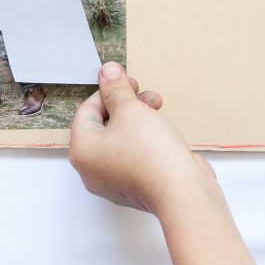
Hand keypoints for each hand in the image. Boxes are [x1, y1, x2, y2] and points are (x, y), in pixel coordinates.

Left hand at [69, 61, 216, 215]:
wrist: (183, 193)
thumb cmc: (151, 154)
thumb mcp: (131, 110)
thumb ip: (116, 89)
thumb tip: (107, 71)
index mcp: (81, 152)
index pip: (86, 111)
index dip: (107, 91)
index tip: (125, 80)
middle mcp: (92, 170)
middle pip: (103, 125)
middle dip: (125, 104)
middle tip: (143, 93)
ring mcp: (114, 181)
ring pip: (120, 139)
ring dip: (138, 118)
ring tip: (158, 106)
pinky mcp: (135, 186)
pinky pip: (133, 154)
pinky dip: (144, 138)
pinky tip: (162, 129)